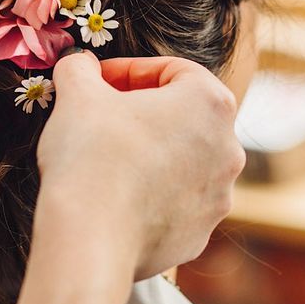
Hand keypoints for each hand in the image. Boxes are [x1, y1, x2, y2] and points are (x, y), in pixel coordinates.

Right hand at [37, 50, 244, 278]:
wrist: (90, 238)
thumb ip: (80, 68)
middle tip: (100, 114)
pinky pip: (173, 201)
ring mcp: (218, 197)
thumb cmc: (91, 153)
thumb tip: (80, 65)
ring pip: (180, 159)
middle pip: (182, 114)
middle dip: (141, 110)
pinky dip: (148, 192)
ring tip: (105, 156)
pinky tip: (113, 194)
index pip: (173, 70)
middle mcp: (228, 149)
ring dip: (147, 151)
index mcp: (211, 103)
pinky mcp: (198, 234)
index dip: (129, 70)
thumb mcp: (77, 91)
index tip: (98, 81)